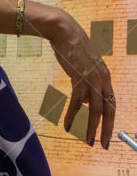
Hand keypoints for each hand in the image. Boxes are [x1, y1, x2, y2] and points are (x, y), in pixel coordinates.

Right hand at [48, 14, 115, 147]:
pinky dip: (72, 115)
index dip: (110, 120)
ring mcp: (92, 78)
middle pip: (108, 109)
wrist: (63, 31)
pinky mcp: (79, 77)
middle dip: (106, 129)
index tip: (105, 134)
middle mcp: (103, 79)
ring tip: (88, 140)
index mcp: (105, 76)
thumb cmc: (71, 47)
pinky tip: (68, 125)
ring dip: (91, 127)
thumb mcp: (84, 67)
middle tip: (102, 144)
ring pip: (95, 109)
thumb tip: (83, 102)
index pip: (111, 103)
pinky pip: (76, 102)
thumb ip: (86, 83)